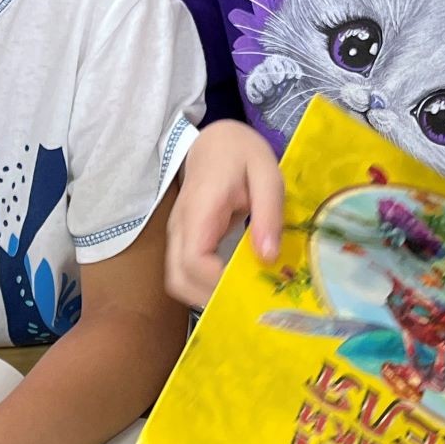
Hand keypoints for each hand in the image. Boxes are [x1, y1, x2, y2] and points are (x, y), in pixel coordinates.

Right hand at [166, 120, 281, 307]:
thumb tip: (267, 257)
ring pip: (177, 280)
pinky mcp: (183, 240)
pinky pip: (185, 273)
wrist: (216, 141)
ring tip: (241, 297)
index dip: (216, 282)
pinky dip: (203, 287)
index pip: (193, 260)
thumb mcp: (266, 173)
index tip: (248, 288)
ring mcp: (177, 235)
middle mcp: (180, 227)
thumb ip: (268, 213)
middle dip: (209, 298)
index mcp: (199, 210)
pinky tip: (232, 287)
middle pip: (178, 279)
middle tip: (247, 302)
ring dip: (204, 296)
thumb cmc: (241, 154)